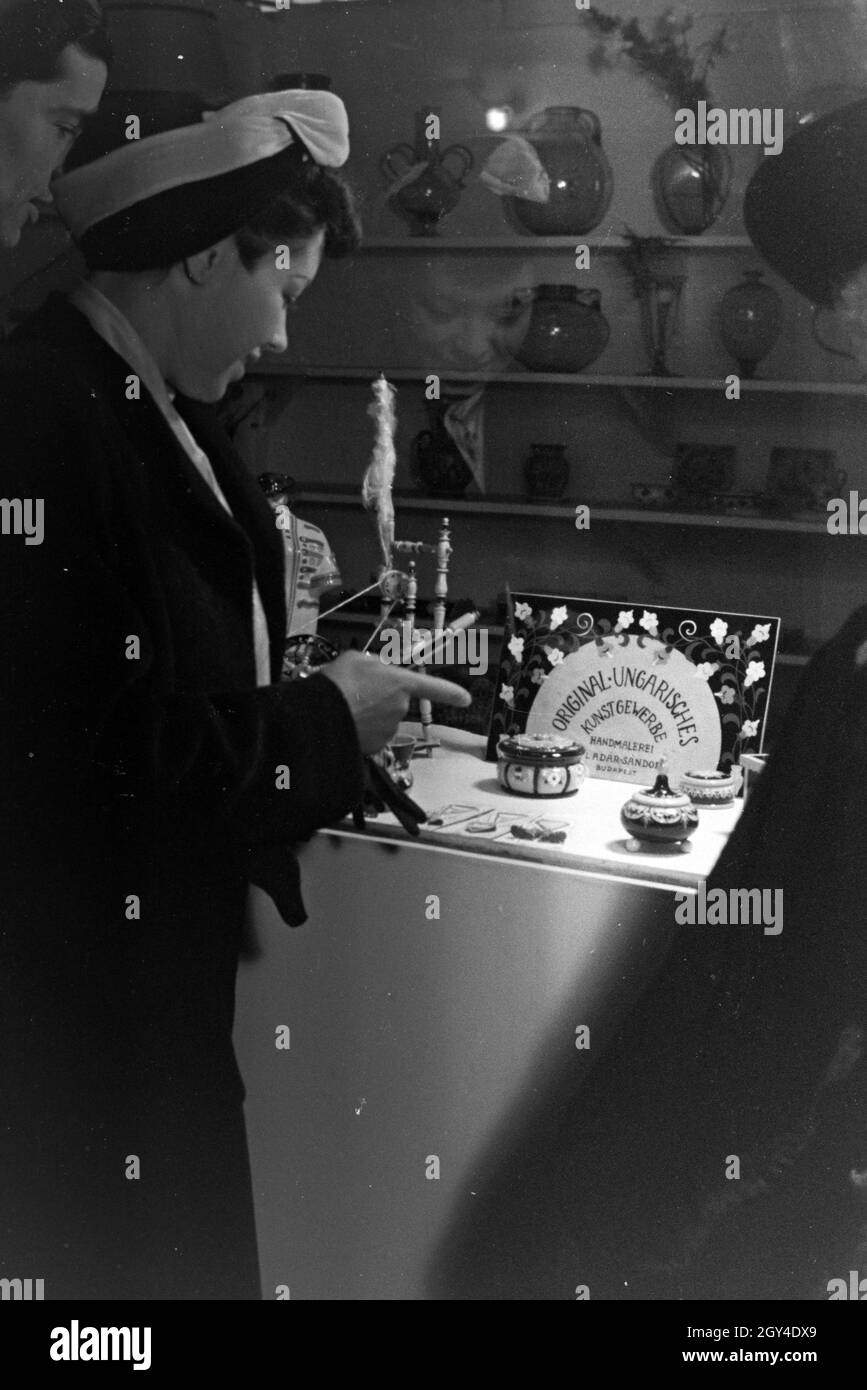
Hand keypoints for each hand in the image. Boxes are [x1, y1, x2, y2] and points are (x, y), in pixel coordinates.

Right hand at [318, 651, 471, 753]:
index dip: (451, 692)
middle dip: (381, 699)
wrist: (319, 715)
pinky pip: (372, 736)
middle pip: (395, 702)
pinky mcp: (375, 747)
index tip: (466, 699)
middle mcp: (400, 708)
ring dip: (370, 715)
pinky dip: (362, 731)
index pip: (433, 687)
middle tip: (355, 692)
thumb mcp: (356, 659)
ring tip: (346, 708)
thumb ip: (373, 664)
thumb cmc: (338, 681)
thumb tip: (375, 672)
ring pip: (383, 720)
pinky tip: (346, 723)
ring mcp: (389, 729)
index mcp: (401, 683)